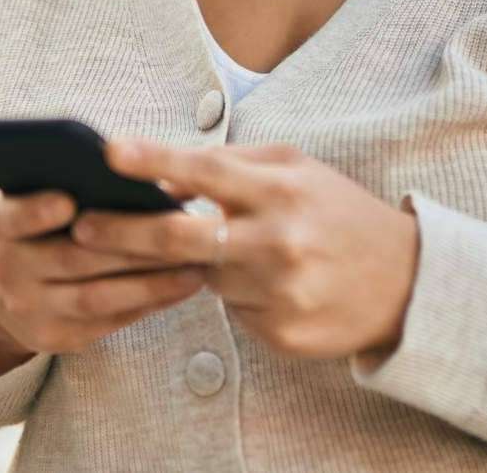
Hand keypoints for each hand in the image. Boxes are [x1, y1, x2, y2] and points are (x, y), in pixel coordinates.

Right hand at [0, 189, 210, 356]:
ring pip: (95, 297)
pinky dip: (149, 303)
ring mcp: (29, 310)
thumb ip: (72, 180)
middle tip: (180, 230)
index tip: (68, 200)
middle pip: (69, 259)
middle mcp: (5, 270)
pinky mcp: (55, 338)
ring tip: (195, 265)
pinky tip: (182, 285)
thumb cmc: (41, 224)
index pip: (7, 217)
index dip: (34, 211)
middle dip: (128, 246)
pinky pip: (108, 322)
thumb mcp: (39, 194)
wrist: (5, 286)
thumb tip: (144, 167)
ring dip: (150, 282)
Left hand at [70, 140, 419, 361]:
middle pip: (178, 238)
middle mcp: (277, 241)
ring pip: (202, 277)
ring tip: (228, 248)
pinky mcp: (279, 334)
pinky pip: (232, 311)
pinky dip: (236, 294)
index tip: (108, 153)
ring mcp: (277, 292)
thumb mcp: (299, 172)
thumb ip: (236, 168)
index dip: (153, 161)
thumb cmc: (340, 214)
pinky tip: (269, 284)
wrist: (405, 281)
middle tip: (81, 226)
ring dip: (194, 265)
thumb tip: (166, 172)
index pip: (205, 171)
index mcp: (281, 190)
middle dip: (122, 231)